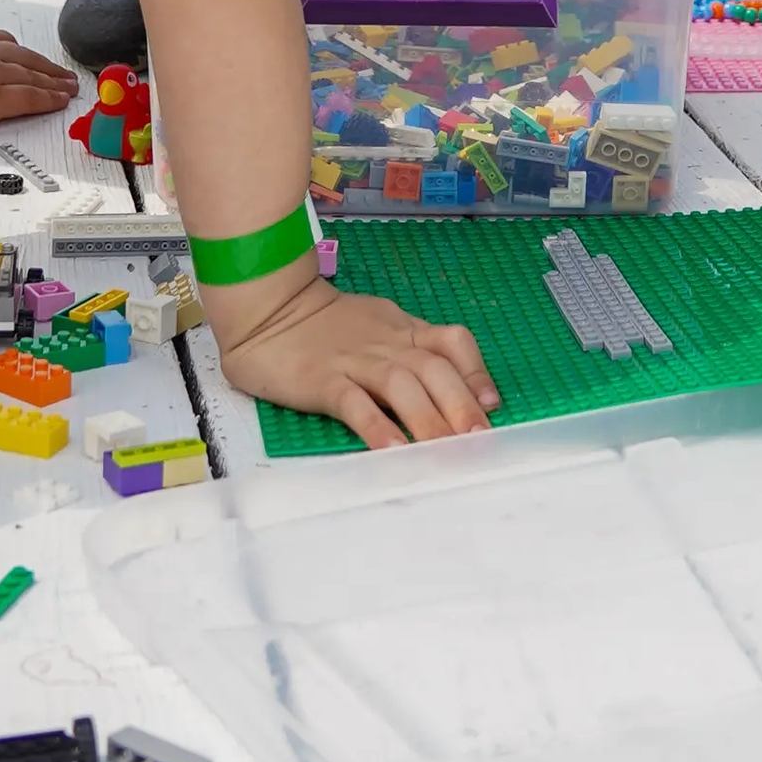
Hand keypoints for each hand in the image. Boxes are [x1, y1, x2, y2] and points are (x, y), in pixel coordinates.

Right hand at [0, 28, 79, 142]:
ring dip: (55, 82)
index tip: (29, 60)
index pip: (1, 41)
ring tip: (69, 89)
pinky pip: (30, 97)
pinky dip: (49, 99)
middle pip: (25, 57)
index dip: (20, 53)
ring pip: (34, 76)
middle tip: (63, 75)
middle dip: (47, 67)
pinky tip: (60, 102)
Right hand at [218, 277, 500, 446]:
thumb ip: (411, 350)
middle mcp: (386, 344)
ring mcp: (354, 360)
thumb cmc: (325, 325)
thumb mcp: (378, 327)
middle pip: (433, 369)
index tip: (492, 405)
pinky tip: (392, 450)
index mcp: (402, 331)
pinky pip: (353, 403)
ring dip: (428, 420)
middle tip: (479, 442)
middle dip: (461, 405)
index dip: (476, 372)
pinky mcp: (322, 379)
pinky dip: (376, 426)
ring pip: (400, 386)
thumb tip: (452, 387)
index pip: (452, 342)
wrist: (269, 308)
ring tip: (446, 453)